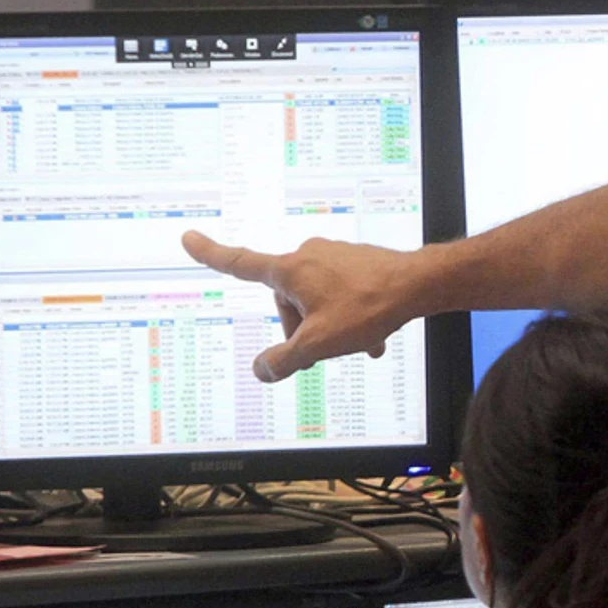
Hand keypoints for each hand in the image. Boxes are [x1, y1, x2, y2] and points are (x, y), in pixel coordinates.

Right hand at [182, 231, 414, 381]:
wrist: (419, 285)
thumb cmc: (368, 306)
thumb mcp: (319, 344)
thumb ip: (284, 360)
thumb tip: (261, 370)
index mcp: (290, 270)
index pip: (240, 263)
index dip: (211, 254)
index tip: (189, 237)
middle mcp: (308, 256)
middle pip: (288, 302)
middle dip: (304, 328)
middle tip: (329, 347)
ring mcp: (333, 257)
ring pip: (318, 301)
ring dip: (332, 326)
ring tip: (360, 344)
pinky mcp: (356, 262)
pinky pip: (341, 295)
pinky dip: (349, 317)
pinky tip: (372, 337)